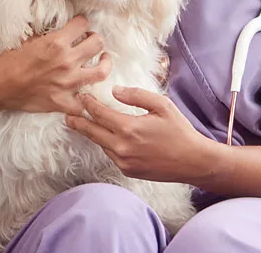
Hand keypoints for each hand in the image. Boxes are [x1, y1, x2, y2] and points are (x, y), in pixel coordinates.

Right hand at [0, 16, 111, 115]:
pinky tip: (86, 92)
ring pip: (102, 71)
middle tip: (90, 41)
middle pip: (97, 43)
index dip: (81, 23)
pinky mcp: (64, 102)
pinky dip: (87, 98)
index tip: (79, 26)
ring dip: (104, 63)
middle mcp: (67, 61)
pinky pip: (85, 103)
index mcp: (56, 42)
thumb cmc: (9, 61)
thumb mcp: (28, 39)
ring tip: (101, 61)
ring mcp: (68, 83)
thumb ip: (48, 34)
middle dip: (95, 39)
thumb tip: (61, 29)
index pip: (83, 24)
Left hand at [65, 86, 209, 182]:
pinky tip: (105, 136)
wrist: (194, 161)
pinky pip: (110, 154)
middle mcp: (122, 147)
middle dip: (78, 122)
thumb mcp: (162, 105)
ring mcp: (124, 161)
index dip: (88, 104)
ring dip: (92, 133)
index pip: (99, 114)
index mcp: (129, 128)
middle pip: (92, 132)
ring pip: (101, 144)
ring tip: (81, 123)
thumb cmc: (179, 131)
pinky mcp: (128, 170)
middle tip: (66, 115)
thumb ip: (136, 95)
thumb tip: (115, 90)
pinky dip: (106, 144)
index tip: (81, 96)